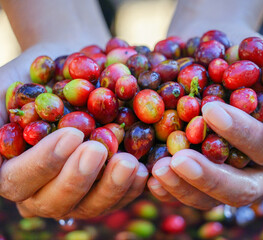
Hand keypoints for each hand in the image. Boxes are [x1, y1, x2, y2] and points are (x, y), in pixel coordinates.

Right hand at [0, 44, 148, 218]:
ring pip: (91, 206)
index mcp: (16, 169)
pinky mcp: (107, 188)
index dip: (44, 162)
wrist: (79, 67)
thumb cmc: (41, 76)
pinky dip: (132, 187)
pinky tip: (144, 170)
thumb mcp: (8, 84)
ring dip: (110, 187)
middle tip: (98, 150)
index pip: (19, 178)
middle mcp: (44, 189)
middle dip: (78, 177)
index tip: (72, 135)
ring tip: (128, 163)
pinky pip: (120, 198)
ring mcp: (79, 193)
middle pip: (55, 200)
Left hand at [148, 26, 262, 208]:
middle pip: (241, 190)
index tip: (211, 110)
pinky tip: (151, 179)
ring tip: (159, 169)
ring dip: (183, 187)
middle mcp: (255, 171)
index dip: (242, 134)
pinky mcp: (197, 178)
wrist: (214, 56)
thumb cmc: (247, 59)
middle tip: (180, 159)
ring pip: (210, 199)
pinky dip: (168, 189)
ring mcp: (225, 177)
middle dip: (210, 176)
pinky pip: (184, 194)